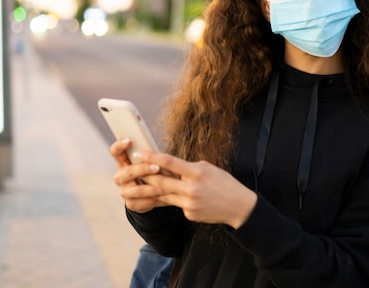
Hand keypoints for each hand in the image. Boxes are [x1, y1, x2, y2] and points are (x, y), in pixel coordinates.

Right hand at [110, 138, 170, 212]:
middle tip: (156, 167)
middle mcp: (121, 177)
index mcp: (124, 162)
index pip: (115, 152)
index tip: (130, 140)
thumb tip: (157, 149)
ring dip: (154, 187)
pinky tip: (167, 196)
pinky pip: (144, 201)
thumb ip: (150, 155)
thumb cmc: (152, 171)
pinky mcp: (131, 204)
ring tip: (169, 185)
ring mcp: (125, 191)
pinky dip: (157, 198)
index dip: (120, 145)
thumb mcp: (150, 161)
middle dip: (143, 169)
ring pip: (137, 189)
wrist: (151, 194)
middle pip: (128, 172)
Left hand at [135, 152, 257, 228]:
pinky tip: (169, 196)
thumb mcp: (209, 169)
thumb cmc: (224, 183)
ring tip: (134, 187)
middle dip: (144, 175)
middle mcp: (191, 189)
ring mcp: (189, 203)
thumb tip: (171, 165)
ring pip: (163, 195)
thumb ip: (189, 168)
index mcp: (197, 173)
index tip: (139, 153)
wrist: (238, 206)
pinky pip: (175, 205)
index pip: (170, 162)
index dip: (152, 157)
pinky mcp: (189, 214)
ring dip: (148, 190)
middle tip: (131, 170)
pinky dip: (171, 199)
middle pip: (161, 181)